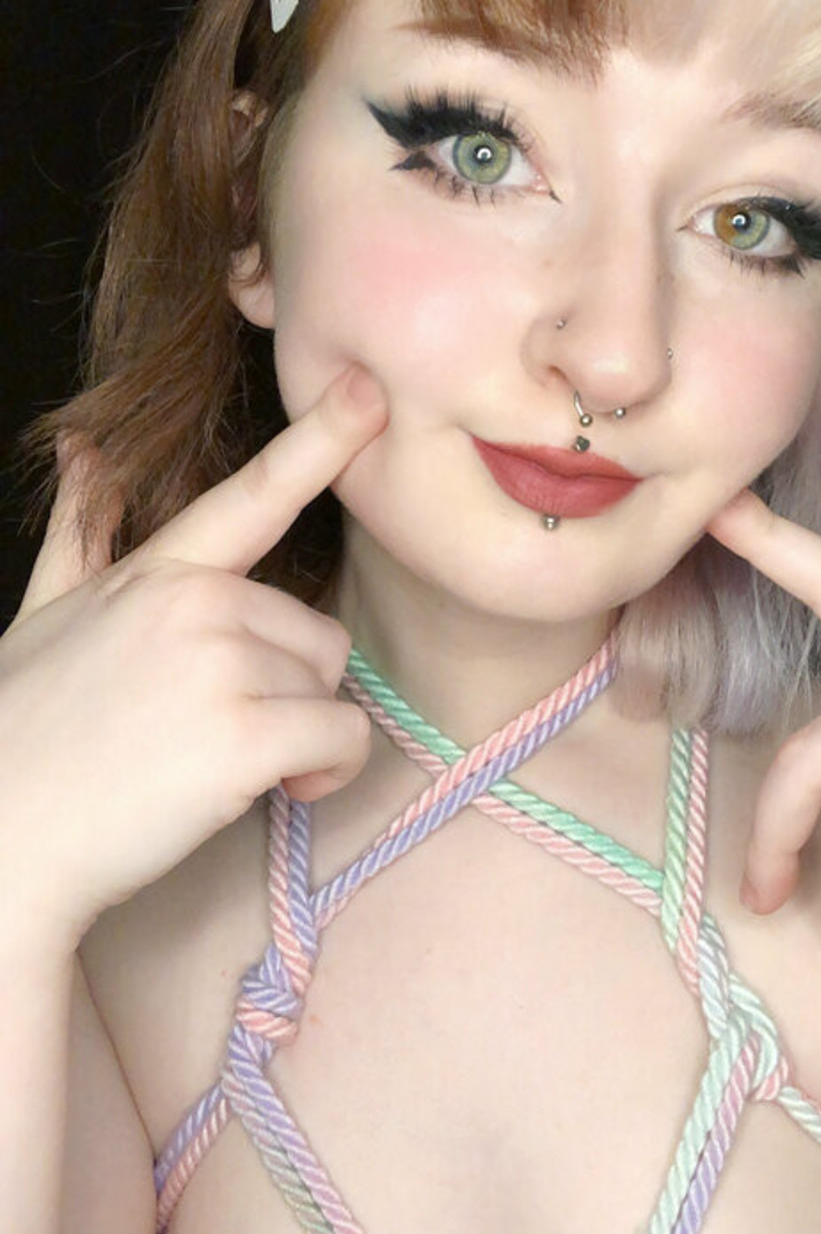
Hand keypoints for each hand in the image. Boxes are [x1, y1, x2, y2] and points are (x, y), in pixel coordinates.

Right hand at [0, 367, 386, 955]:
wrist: (0, 841)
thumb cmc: (21, 736)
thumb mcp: (41, 615)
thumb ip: (80, 532)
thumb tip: (85, 450)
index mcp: (156, 573)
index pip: (251, 497)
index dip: (320, 440)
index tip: (369, 391)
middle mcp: (195, 602)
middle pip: (316, 636)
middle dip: (286, 694)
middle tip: (216, 737)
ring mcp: (219, 665)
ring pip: (331, 691)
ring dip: (299, 741)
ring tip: (220, 769)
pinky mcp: (243, 735)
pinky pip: (342, 740)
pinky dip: (323, 775)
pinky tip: (267, 793)